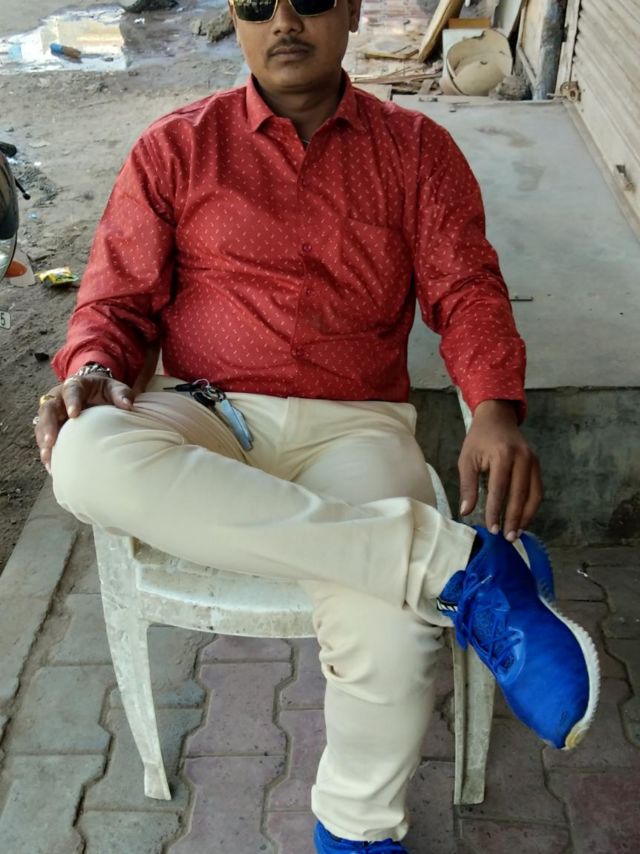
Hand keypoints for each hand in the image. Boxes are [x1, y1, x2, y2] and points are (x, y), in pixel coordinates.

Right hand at [34, 374, 134, 472]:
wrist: (96, 393)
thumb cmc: (105, 391)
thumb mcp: (114, 388)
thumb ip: (121, 394)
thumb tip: (128, 405)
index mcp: (75, 385)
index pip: (71, 390)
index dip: (71, 402)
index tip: (74, 415)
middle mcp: (59, 397)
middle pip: (48, 408)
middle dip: (48, 425)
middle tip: (51, 441)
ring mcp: (53, 412)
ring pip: (41, 425)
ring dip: (43, 442)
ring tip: (48, 458)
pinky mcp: (52, 426)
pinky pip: (44, 437)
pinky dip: (47, 451)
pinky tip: (51, 465)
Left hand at [458, 399, 542, 540]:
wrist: (497, 418)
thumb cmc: (479, 439)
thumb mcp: (467, 459)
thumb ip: (468, 486)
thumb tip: (466, 512)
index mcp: (502, 455)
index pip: (499, 489)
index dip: (496, 511)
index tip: (492, 529)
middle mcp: (522, 457)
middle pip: (520, 494)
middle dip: (513, 518)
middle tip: (507, 537)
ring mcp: (533, 461)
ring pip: (534, 494)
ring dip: (526, 516)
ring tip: (516, 532)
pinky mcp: (537, 464)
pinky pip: (538, 489)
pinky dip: (532, 506)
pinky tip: (523, 518)